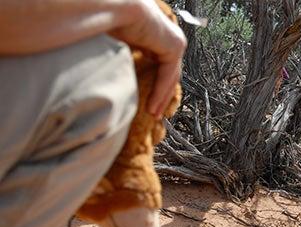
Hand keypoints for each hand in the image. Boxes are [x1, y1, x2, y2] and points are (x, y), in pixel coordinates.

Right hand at [109, 0, 186, 118]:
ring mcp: (170, 37)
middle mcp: (160, 31)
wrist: (108, 5)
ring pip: (169, 73)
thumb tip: (107, 75)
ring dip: (161, 96)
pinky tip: (152, 106)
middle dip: (159, 92)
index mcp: (146, 28)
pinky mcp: (174, 44)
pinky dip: (160, 91)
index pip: (153, 58)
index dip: (149, 81)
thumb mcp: (109, 44)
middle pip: (164, 68)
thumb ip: (117, 58)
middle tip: (151, 112)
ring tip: (152, 114)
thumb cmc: (99, 18)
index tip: (141, 100)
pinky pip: (168, 73)